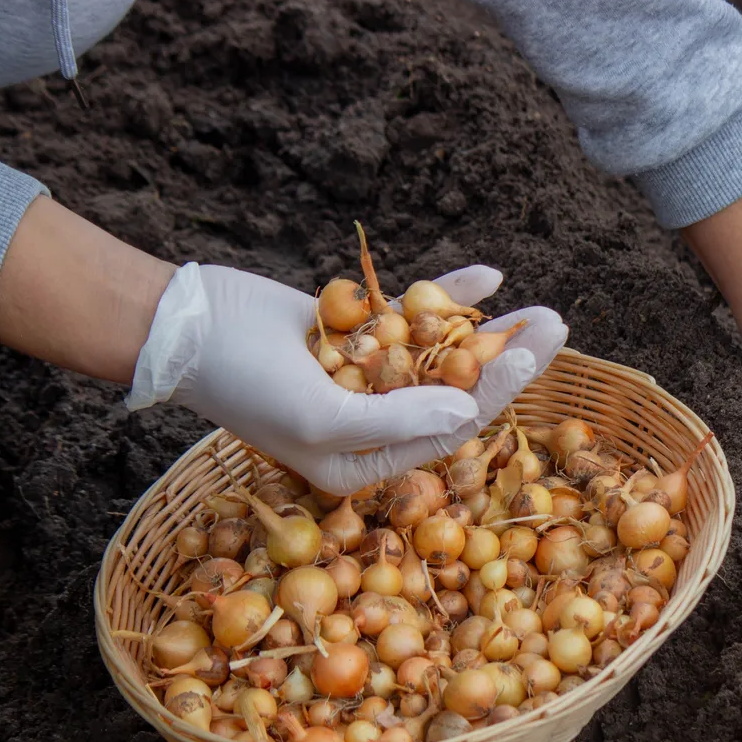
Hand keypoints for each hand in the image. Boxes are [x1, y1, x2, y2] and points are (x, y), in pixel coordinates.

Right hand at [126, 263, 567, 494]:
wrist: (182, 323)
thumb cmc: (245, 385)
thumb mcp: (323, 417)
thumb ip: (397, 418)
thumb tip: (467, 410)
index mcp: (365, 463)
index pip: (446, 430)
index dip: (495, 393)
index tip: (534, 357)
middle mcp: (372, 425)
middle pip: (456, 390)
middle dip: (508, 361)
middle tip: (558, 326)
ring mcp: (367, 376)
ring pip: (443, 352)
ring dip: (490, 330)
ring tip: (543, 308)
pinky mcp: (358, 333)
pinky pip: (413, 316)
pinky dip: (446, 297)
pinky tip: (489, 277)